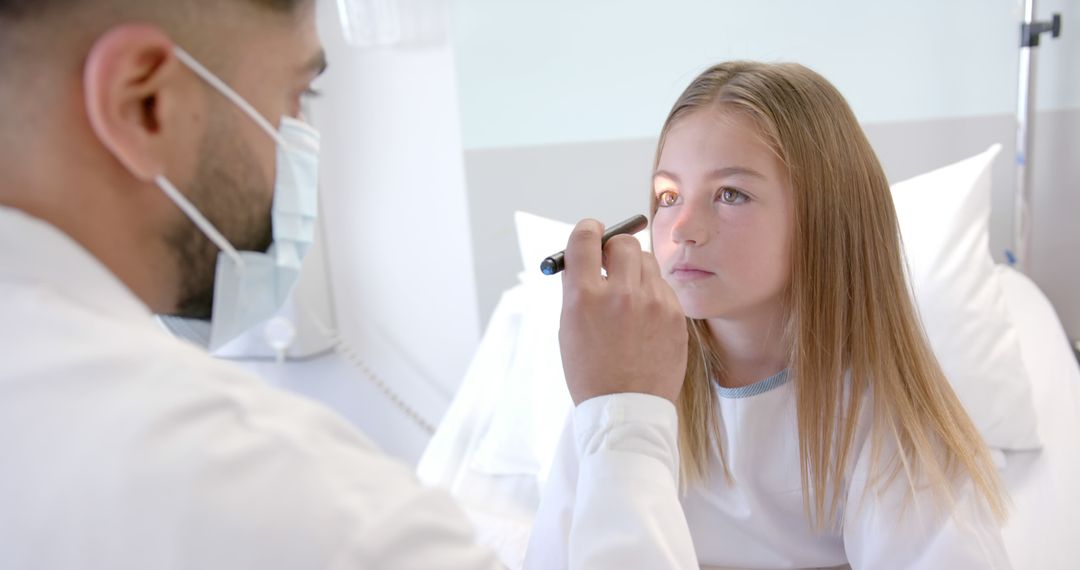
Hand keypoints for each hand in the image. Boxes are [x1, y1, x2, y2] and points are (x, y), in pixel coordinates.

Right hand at [558, 219, 688, 404]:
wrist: (625, 410)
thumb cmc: (590, 371)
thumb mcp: (569, 328)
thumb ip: (577, 288)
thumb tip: (585, 256)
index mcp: (584, 297)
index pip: (585, 238)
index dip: (587, 230)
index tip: (591, 231)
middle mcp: (619, 294)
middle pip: (623, 242)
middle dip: (615, 248)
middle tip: (611, 261)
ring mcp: (652, 303)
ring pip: (647, 261)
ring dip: (635, 270)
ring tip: (628, 297)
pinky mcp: (674, 315)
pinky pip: (663, 286)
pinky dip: (653, 293)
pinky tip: (645, 318)